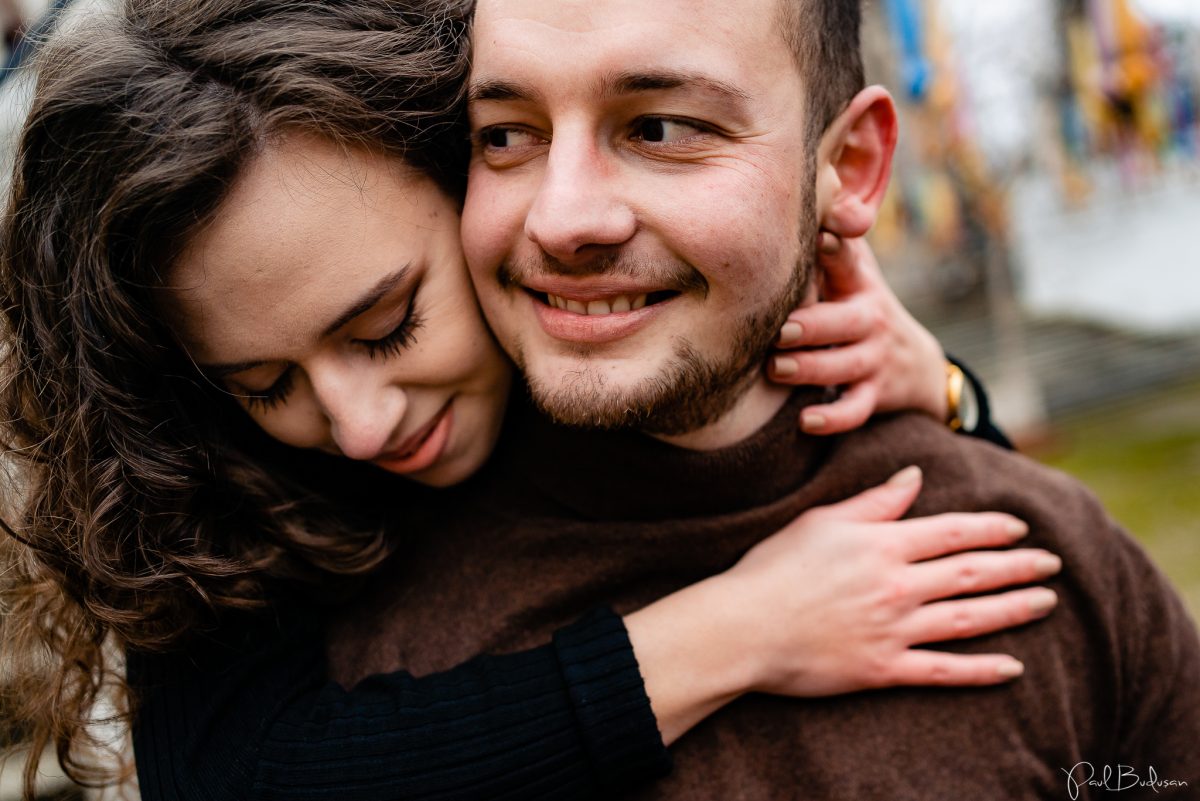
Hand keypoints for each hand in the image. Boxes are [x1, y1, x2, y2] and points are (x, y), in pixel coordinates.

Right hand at [715, 466, 1058, 696]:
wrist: (744, 626)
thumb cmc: (774, 567)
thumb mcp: (821, 521)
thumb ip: (873, 502)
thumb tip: (913, 477)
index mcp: (882, 544)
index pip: (952, 531)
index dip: (991, 528)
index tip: (1020, 528)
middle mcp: (897, 585)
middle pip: (971, 573)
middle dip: (1017, 567)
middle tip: (1052, 564)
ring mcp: (895, 629)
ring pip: (969, 618)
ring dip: (1013, 609)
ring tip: (1046, 602)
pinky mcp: (884, 668)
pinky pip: (943, 670)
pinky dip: (980, 671)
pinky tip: (1012, 668)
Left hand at [769, 233, 947, 433]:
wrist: (916, 364)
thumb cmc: (860, 304)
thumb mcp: (854, 270)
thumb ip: (828, 239)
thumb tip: (798, 182)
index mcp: (858, 283)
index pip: (851, 260)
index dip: (839, 248)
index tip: (824, 237)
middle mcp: (869, 318)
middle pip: (846, 322)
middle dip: (815, 325)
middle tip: (782, 330)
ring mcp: (873, 358)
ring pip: (846, 366)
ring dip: (812, 368)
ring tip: (779, 369)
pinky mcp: (875, 394)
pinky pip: (856, 410)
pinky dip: (833, 418)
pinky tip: (807, 421)